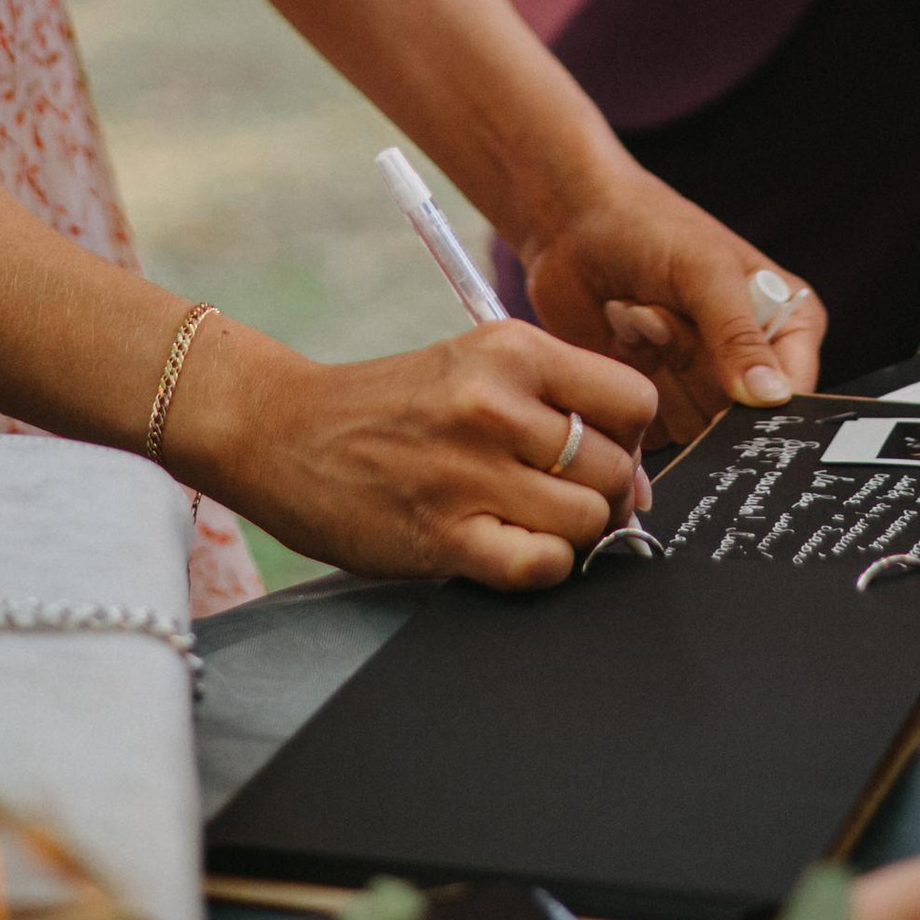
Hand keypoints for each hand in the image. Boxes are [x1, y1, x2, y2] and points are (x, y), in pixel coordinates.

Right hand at [165, 309, 658, 592]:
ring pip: (587, 521)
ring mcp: (469, 471)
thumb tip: (637, 481)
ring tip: (528, 524)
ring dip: (571, 536)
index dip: (631, 438)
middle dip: (606, 496)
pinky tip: (507, 550)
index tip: (605, 455)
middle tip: (563, 500)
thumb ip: (553, 404)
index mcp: (512, 350)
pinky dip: (540, 568)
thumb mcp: (474, 366)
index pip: (634, 399)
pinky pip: (539, 566)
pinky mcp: (443, 534)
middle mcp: (496, 403)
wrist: (281, 430)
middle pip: (618, 468)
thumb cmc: (389, 406)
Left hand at [521, 163, 823, 444]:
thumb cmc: (649, 228)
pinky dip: (631, 383)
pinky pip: (653, 429)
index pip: (793, 392)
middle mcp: (751, 360)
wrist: (574, 226)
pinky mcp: (658, 399)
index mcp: (787, 324)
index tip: (723, 391)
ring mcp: (702, 383)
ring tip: (641, 314)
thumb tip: (771, 398)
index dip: (759, 403)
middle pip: (738, 418)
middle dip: (692, 364)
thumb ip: (738, 335)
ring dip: (657, 368)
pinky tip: (622, 337)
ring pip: (693, 426)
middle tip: (664, 313)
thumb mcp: (703, 271)